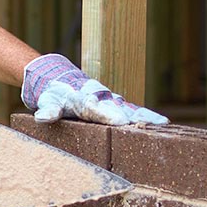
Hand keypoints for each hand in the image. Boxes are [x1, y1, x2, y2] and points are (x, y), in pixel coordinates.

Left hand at [21, 53, 167, 125]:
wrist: (63, 80)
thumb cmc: (55, 96)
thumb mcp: (48, 103)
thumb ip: (49, 111)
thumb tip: (43, 117)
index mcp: (84, 101)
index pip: (96, 109)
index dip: (107, 115)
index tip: (120, 122)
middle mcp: (101, 100)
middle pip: (119, 109)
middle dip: (133, 117)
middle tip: (151, 126)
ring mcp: (111, 102)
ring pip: (130, 109)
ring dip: (145, 117)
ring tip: (163, 125)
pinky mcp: (117, 106)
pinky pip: (133, 111)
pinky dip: (147, 117)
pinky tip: (163, 124)